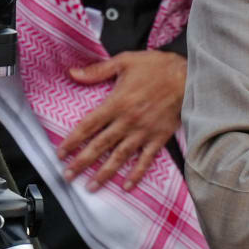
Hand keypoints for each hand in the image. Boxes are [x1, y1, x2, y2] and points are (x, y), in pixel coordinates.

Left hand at [58, 50, 186, 190]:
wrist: (188, 77)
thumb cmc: (155, 67)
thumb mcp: (124, 61)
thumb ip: (97, 70)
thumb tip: (72, 73)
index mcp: (117, 103)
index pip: (89, 125)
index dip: (73, 140)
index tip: (60, 152)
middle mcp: (128, 121)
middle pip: (100, 145)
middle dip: (82, 162)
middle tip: (68, 175)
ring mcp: (144, 132)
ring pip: (120, 156)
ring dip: (104, 173)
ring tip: (91, 187)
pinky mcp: (159, 138)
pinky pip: (146, 160)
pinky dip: (136, 174)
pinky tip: (126, 186)